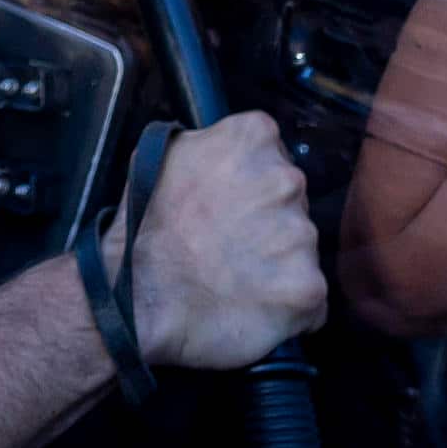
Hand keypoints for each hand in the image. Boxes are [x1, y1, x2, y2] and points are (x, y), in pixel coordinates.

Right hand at [122, 112, 326, 370]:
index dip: (250, 187)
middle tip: (228, 250)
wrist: (137, 303)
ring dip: (277, 267)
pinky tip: (251, 309)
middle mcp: (286, 179)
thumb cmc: (142, 235)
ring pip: (301, 250)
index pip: (273, 156)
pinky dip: (286, 309)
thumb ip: (210, 148)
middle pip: (293, 202)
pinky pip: (310, 299)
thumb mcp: (163, 160)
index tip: (227, 209)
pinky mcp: (308, 287)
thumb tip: (227, 156)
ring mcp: (301, 234)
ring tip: (234, 282)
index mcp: (253, 138)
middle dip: (268, 225)